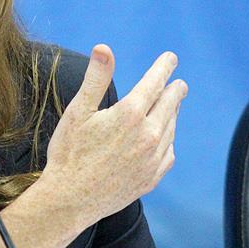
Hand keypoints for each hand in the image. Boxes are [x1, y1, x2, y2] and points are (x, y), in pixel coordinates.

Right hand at [40, 44, 187, 222]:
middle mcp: (148, 135)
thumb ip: (96, 78)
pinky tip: (164, 139)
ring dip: (172, 114)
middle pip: (169, 104)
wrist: (70, 200)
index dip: (164, 68)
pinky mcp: (152, 178)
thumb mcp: (78, 111)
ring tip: (171, 107)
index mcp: (130, 114)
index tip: (171, 58)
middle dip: (175, 90)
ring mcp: (153, 159)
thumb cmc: (69, 153)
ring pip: (171, 128)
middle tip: (179, 83)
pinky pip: (168, 153)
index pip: (155, 83)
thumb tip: (104, 47)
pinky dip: (169, 141)